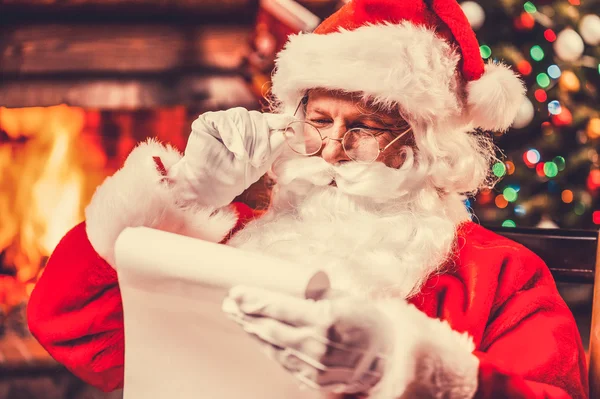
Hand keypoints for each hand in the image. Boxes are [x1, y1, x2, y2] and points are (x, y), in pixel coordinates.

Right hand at [168, 108, 294, 207]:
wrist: (209, 187)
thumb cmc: (233, 177)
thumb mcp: (261, 162)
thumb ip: (275, 145)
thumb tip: (292, 130)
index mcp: (252, 132)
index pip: (268, 120)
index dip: (279, 120)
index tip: (289, 122)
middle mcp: (239, 123)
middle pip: (257, 118)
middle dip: (260, 139)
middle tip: (257, 160)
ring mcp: (223, 121)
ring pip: (242, 116)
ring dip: (246, 139)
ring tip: (243, 158)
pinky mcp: (207, 122)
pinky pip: (224, 119)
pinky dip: (232, 135)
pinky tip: (234, 150)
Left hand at [222, 286, 392, 394]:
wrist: (388, 359)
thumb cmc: (366, 321)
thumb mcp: (344, 298)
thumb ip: (314, 294)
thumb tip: (283, 284)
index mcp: (325, 319)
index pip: (279, 308)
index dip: (254, 300)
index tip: (236, 292)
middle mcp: (316, 344)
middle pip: (269, 328)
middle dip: (245, 315)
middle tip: (229, 304)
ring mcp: (313, 366)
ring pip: (272, 346)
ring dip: (252, 331)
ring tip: (238, 317)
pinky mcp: (312, 379)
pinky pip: (283, 361)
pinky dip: (267, 348)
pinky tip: (258, 337)